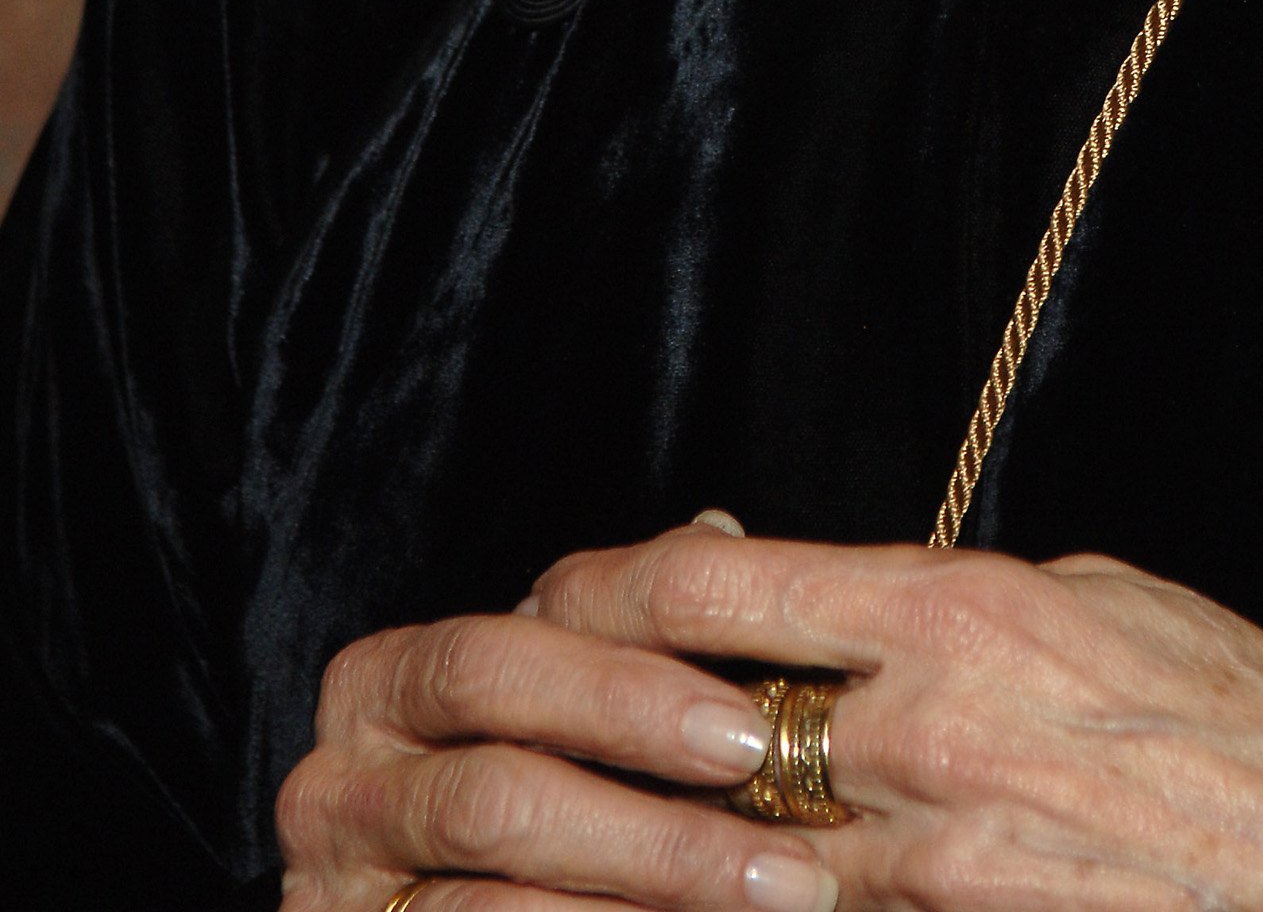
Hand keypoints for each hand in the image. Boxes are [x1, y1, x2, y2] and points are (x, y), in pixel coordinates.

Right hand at [275, 603, 836, 911]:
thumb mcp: (572, 715)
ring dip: (653, 876)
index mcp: (391, 681)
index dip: (634, 684)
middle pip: (495, 763)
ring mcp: (338, 884)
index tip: (753, 725)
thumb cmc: (546, 813)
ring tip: (777, 892)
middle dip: (642, 784)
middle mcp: (340, 780)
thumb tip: (717, 535)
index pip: (514, 645)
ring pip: (495, 869)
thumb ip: (629, 632)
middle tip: (761, 796)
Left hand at [524, 522, 1262, 911]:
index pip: (716, 582)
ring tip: (451, 872)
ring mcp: (926, 878)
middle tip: (457, 735)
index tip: (546, 598)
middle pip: (673, 725)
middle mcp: (920, 742)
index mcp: (958, 612)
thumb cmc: (1258, 731)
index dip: (601, 587)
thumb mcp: (1107, 600)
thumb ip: (960, 599)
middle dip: (550, 731)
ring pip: (695, 870)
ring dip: (572, 867)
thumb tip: (850, 596)